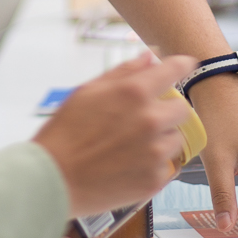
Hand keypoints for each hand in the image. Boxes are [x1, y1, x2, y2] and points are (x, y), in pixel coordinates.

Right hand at [34, 52, 196, 216]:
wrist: (53, 179)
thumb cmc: (65, 133)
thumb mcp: (88, 91)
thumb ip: (123, 72)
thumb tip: (149, 57)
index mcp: (134, 93)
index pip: (175, 69)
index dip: (180, 65)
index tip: (183, 66)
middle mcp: (150, 120)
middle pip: (183, 109)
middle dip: (169, 110)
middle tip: (147, 118)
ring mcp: (155, 152)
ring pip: (176, 140)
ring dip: (162, 140)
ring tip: (133, 147)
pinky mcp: (155, 179)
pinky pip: (167, 167)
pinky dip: (154, 165)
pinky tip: (130, 165)